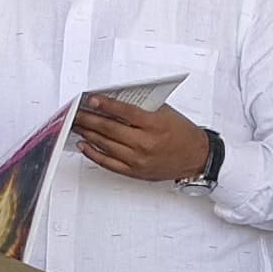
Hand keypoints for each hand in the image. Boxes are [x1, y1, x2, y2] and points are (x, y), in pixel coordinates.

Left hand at [73, 94, 212, 184]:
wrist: (196, 157)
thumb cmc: (182, 133)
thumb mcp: (166, 113)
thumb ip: (142, 107)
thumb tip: (114, 101)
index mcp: (154, 125)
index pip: (124, 112)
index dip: (105, 105)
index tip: (91, 100)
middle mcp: (145, 143)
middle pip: (110, 129)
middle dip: (89, 119)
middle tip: (76, 113)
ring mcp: (138, 159)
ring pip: (106, 145)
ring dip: (88, 134)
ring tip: (77, 126)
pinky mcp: (135, 171)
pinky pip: (108, 163)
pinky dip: (94, 154)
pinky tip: (84, 146)